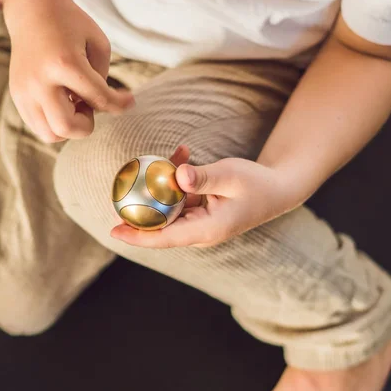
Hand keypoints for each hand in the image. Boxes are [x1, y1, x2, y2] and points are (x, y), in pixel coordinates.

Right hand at [3, 0, 133, 141]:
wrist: (32, 13)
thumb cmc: (71, 27)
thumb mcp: (98, 44)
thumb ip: (103, 81)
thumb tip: (100, 110)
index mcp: (65, 64)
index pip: (99, 99)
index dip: (119, 105)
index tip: (129, 101)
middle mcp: (40, 81)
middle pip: (66, 127)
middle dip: (86, 124)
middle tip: (87, 103)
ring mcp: (24, 91)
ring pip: (50, 134)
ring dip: (68, 127)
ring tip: (73, 104)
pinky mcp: (17, 96)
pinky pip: (38, 126)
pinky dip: (54, 123)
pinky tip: (61, 102)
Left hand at [110, 146, 297, 247]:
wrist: (277, 190)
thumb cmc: (257, 184)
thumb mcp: (231, 176)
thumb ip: (203, 178)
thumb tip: (177, 176)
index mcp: (207, 230)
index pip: (165, 238)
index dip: (137, 235)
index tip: (113, 230)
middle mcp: (200, 231)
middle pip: (160, 225)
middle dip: (139, 209)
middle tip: (118, 190)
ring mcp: (200, 222)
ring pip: (169, 208)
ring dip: (163, 185)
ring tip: (168, 156)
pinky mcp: (201, 212)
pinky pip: (181, 198)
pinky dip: (178, 179)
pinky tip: (183, 152)